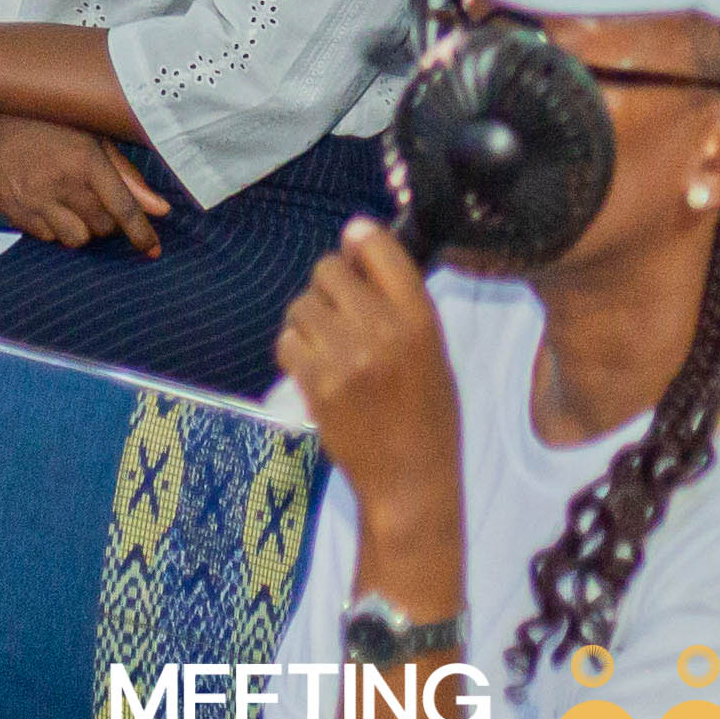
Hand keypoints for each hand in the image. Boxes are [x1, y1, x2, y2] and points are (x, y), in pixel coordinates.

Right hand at [0, 113, 172, 252]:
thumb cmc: (53, 123)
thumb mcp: (95, 138)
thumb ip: (128, 176)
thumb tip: (161, 209)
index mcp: (86, 161)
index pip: (122, 208)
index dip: (141, 233)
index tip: (153, 250)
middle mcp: (60, 184)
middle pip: (102, 228)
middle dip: (107, 221)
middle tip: (96, 200)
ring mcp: (33, 200)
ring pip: (75, 240)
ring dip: (81, 228)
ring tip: (71, 203)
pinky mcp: (11, 211)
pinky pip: (46, 238)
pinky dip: (54, 227)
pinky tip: (47, 202)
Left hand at [273, 221, 467, 535]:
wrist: (409, 478)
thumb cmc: (427, 412)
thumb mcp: (432, 347)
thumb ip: (400, 298)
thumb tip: (358, 241)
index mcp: (419, 316)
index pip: (377, 245)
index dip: (358, 240)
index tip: (355, 252)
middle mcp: (381, 328)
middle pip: (329, 269)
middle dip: (329, 284)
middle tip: (339, 310)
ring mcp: (344, 356)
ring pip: (302, 305)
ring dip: (308, 318)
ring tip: (326, 343)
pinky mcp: (315, 383)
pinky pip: (287, 341)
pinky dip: (294, 349)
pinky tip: (313, 367)